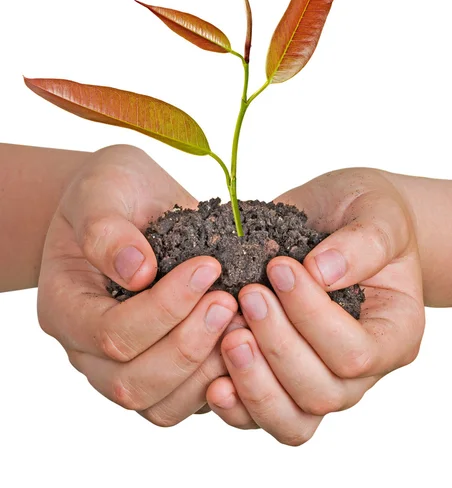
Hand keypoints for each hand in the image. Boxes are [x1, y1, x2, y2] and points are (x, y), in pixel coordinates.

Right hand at [38, 144, 237, 424]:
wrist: (129, 203)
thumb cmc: (111, 192)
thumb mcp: (102, 190)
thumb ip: (107, 229)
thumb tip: (138, 270)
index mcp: (65, 306)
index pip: (109, 333)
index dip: (163, 308)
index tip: (207, 267)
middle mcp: (88, 349)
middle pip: (132, 381)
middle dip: (189, 344)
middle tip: (230, 301)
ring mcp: (124, 365)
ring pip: (161, 405)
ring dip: (208, 369)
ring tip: (243, 322)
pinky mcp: (161, 371)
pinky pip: (187, 401)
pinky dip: (220, 380)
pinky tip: (246, 339)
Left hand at [205, 168, 424, 444]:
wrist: (337, 217)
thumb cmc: (363, 214)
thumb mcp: (376, 214)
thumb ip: (362, 243)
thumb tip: (321, 272)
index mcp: (393, 333)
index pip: (355, 352)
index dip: (312, 316)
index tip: (279, 268)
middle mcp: (360, 370)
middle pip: (321, 392)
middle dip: (277, 346)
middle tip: (248, 296)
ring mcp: (318, 379)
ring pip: (291, 419)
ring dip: (253, 383)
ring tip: (228, 337)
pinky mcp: (280, 378)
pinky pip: (259, 415)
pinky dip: (235, 405)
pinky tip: (211, 379)